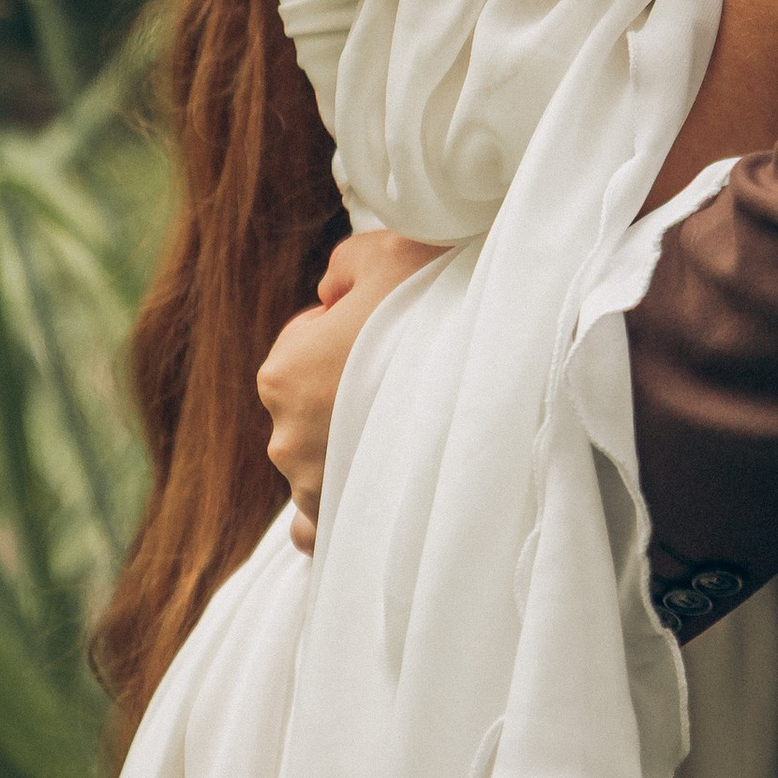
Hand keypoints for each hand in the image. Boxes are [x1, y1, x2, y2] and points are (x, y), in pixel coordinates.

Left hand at [257, 230, 446, 549]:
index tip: (387, 331)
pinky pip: (317, 525)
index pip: (303, 343)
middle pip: (310, 403)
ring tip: (404, 428)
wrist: (495, 367)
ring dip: (344, 447)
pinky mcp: (340, 524)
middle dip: (343, 390)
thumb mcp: (382, 252)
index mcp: (282, 372)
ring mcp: (313, 488)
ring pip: (313, 464)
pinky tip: (367, 491)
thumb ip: (341, 268)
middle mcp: (286, 437)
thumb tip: (330, 295)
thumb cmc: (435, 306)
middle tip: (402, 375)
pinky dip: (335, 509)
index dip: (345, 330)